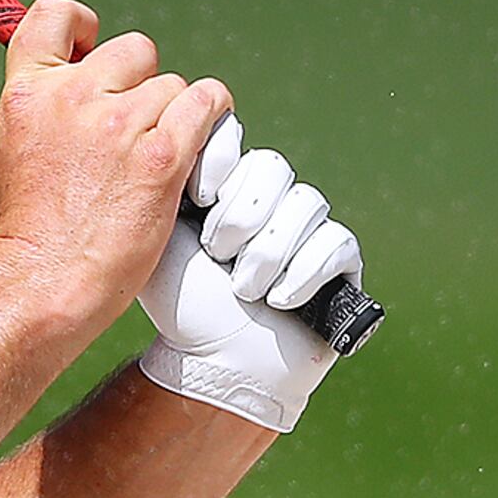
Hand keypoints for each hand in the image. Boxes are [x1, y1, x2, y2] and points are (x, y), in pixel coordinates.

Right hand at [0, 0, 230, 341]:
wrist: (43, 281)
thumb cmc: (32, 229)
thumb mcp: (17, 148)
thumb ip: (46, 108)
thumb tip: (81, 79)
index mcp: (28, 91)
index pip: (55, 16)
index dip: (84, 25)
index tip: (94, 49)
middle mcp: (73, 96)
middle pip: (134, 51)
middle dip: (141, 85)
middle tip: (134, 132)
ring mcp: (118, 123)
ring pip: (174, 87)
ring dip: (175, 117)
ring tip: (154, 162)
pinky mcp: (161, 155)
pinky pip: (207, 103)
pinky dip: (213, 117)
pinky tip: (201, 144)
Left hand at [136, 118, 363, 433]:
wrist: (215, 364)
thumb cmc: (182, 306)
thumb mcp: (157, 240)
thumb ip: (159, 186)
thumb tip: (160, 133)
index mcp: (228, 187)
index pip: (239, 139)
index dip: (223, 161)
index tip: (198, 198)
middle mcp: (272, 201)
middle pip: (273, 167)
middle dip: (241, 214)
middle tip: (215, 253)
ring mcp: (308, 230)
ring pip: (306, 203)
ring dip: (268, 251)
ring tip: (242, 290)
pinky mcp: (340, 263)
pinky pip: (336, 242)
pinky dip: (304, 272)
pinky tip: (278, 301)